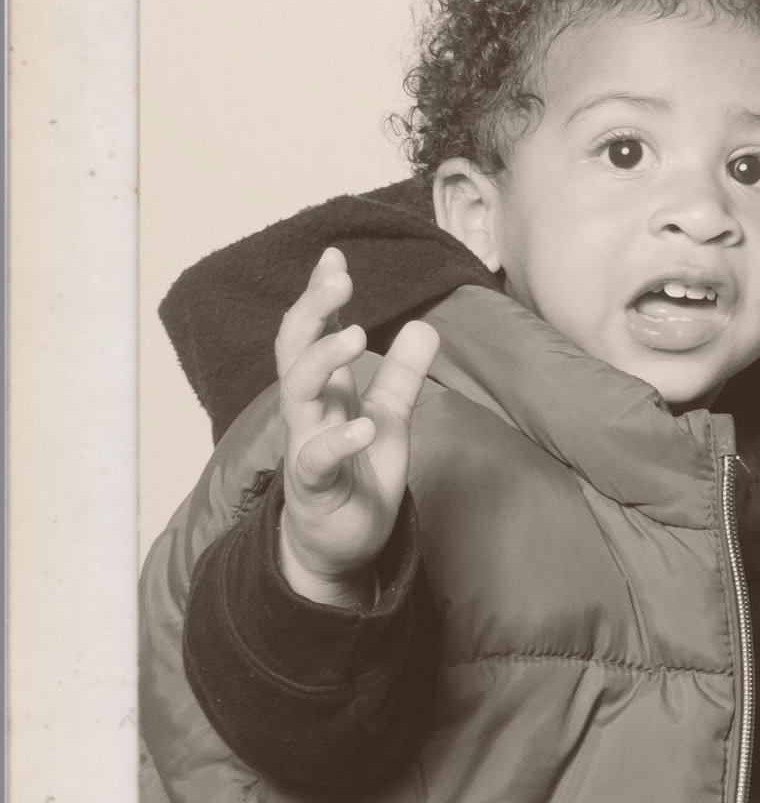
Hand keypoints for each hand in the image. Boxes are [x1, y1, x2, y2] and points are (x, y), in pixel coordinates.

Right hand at [274, 248, 438, 607]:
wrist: (342, 545)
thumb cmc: (358, 476)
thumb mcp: (389, 419)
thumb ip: (401, 376)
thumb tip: (422, 325)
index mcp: (326, 393)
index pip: (314, 334)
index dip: (321, 296)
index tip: (334, 257)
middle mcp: (309, 413)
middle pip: (295, 351)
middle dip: (311, 311)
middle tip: (337, 277)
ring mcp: (306, 447)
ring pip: (297, 395)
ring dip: (322, 362)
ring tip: (353, 335)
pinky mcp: (315, 487)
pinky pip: (318, 460)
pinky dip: (340, 440)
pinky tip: (363, 425)